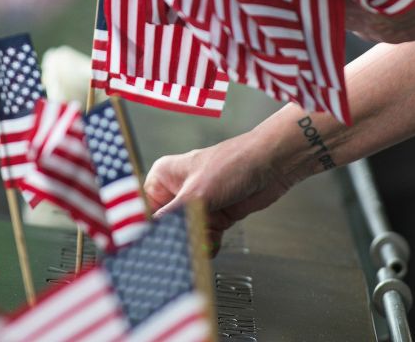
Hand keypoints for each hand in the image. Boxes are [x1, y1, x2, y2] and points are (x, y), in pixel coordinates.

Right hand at [144, 130, 292, 254]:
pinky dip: (208, 245)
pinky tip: (213, 243)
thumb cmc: (234, 163)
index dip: (143, 230)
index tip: (144, 248)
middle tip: (177, 251)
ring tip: (201, 244)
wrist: (271, 166)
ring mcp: (197, 206)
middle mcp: (178, 191)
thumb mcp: (196, 194)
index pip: (143, 209)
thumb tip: (150, 239)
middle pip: (164, 227)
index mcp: (164, 177)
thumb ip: (172, 220)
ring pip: (185, 236)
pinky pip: (203, 240)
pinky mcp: (215, 217)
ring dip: (193, 244)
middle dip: (173, 241)